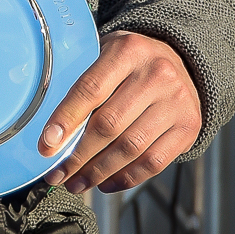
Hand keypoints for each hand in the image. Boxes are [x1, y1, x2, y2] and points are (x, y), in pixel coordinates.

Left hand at [38, 30, 201, 193]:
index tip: (46, 146)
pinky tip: (106, 182)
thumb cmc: (130, 62)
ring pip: (131, 148)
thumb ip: (82, 83)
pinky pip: (154, 162)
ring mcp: (176, 102)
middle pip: (109, 125)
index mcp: (128, 50)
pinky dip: (126, 178)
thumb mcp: (105, 53)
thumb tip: (51, 133)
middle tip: (57, 173)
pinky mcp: (189, 128)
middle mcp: (156, 75)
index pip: (90, 89)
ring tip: (77, 182)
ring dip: (98, 172)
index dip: (65, 121)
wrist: (180, 61)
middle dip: (78, 156)